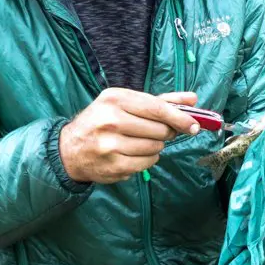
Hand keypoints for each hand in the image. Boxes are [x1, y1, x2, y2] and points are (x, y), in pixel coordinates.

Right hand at [59, 89, 199, 183]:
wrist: (70, 148)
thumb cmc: (102, 121)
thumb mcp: (125, 103)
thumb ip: (160, 101)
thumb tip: (193, 98)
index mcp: (115, 99)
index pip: (157, 108)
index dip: (179, 117)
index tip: (194, 125)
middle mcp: (110, 120)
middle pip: (160, 130)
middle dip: (165, 132)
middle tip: (158, 132)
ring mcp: (110, 145)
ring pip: (155, 148)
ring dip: (156, 147)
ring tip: (140, 142)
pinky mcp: (113, 166)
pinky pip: (147, 163)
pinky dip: (148, 159)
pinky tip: (134, 154)